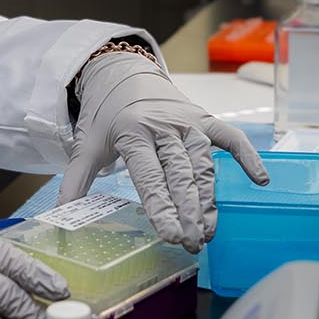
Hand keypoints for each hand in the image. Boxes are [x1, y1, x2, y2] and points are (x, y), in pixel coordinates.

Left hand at [61, 52, 268, 251]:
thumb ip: (76, 181)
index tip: (171, 235)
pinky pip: (231, 137)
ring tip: (209, 231)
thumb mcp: (87, 146)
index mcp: (133, 133)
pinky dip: (247, 156)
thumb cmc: (107, 117)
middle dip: (188, 211)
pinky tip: (259, 180)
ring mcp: (188, 122)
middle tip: (193, 243)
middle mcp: (164, 127)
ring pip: (204, 164)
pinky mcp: (205, 119)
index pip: (150, 176)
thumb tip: (59, 216)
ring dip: (209, 199)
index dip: (162, 206)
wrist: (125, 76)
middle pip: (180, 174)